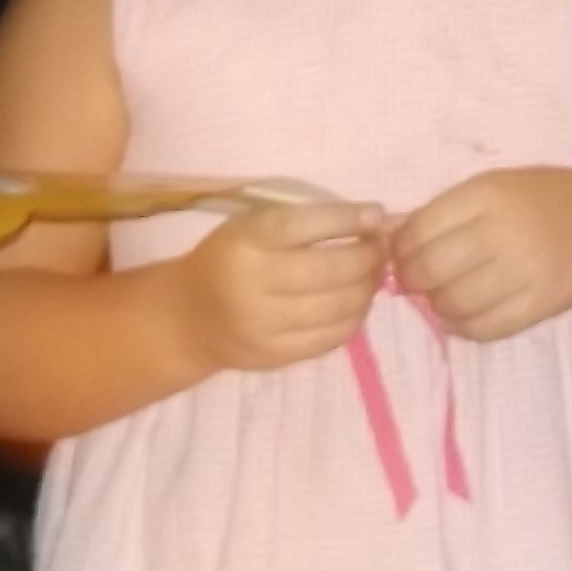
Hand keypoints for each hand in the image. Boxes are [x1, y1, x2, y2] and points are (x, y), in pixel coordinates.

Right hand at [164, 196, 389, 376]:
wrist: (189, 318)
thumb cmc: (229, 258)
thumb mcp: (251, 226)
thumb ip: (301, 222)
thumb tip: (370, 220)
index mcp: (246, 241)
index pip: (305, 225)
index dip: (347, 219)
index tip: (376, 215)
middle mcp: (254, 284)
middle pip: (328, 271)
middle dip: (367, 256)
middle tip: (382, 248)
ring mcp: (264, 325)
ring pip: (336, 307)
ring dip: (367, 288)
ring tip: (374, 274)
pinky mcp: (275, 355)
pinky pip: (330, 338)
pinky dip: (354, 318)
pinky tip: (358, 302)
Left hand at [391, 169, 571, 343]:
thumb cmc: (538, 201)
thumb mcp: (491, 187)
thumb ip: (440, 210)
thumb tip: (385, 234)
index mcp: (488, 196)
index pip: (420, 230)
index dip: (399, 248)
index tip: (399, 254)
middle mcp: (504, 233)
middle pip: (431, 269)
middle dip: (413, 279)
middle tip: (417, 280)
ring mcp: (522, 273)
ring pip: (452, 303)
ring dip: (437, 304)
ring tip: (445, 294)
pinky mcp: (536, 306)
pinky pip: (482, 329)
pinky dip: (462, 326)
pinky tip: (464, 313)